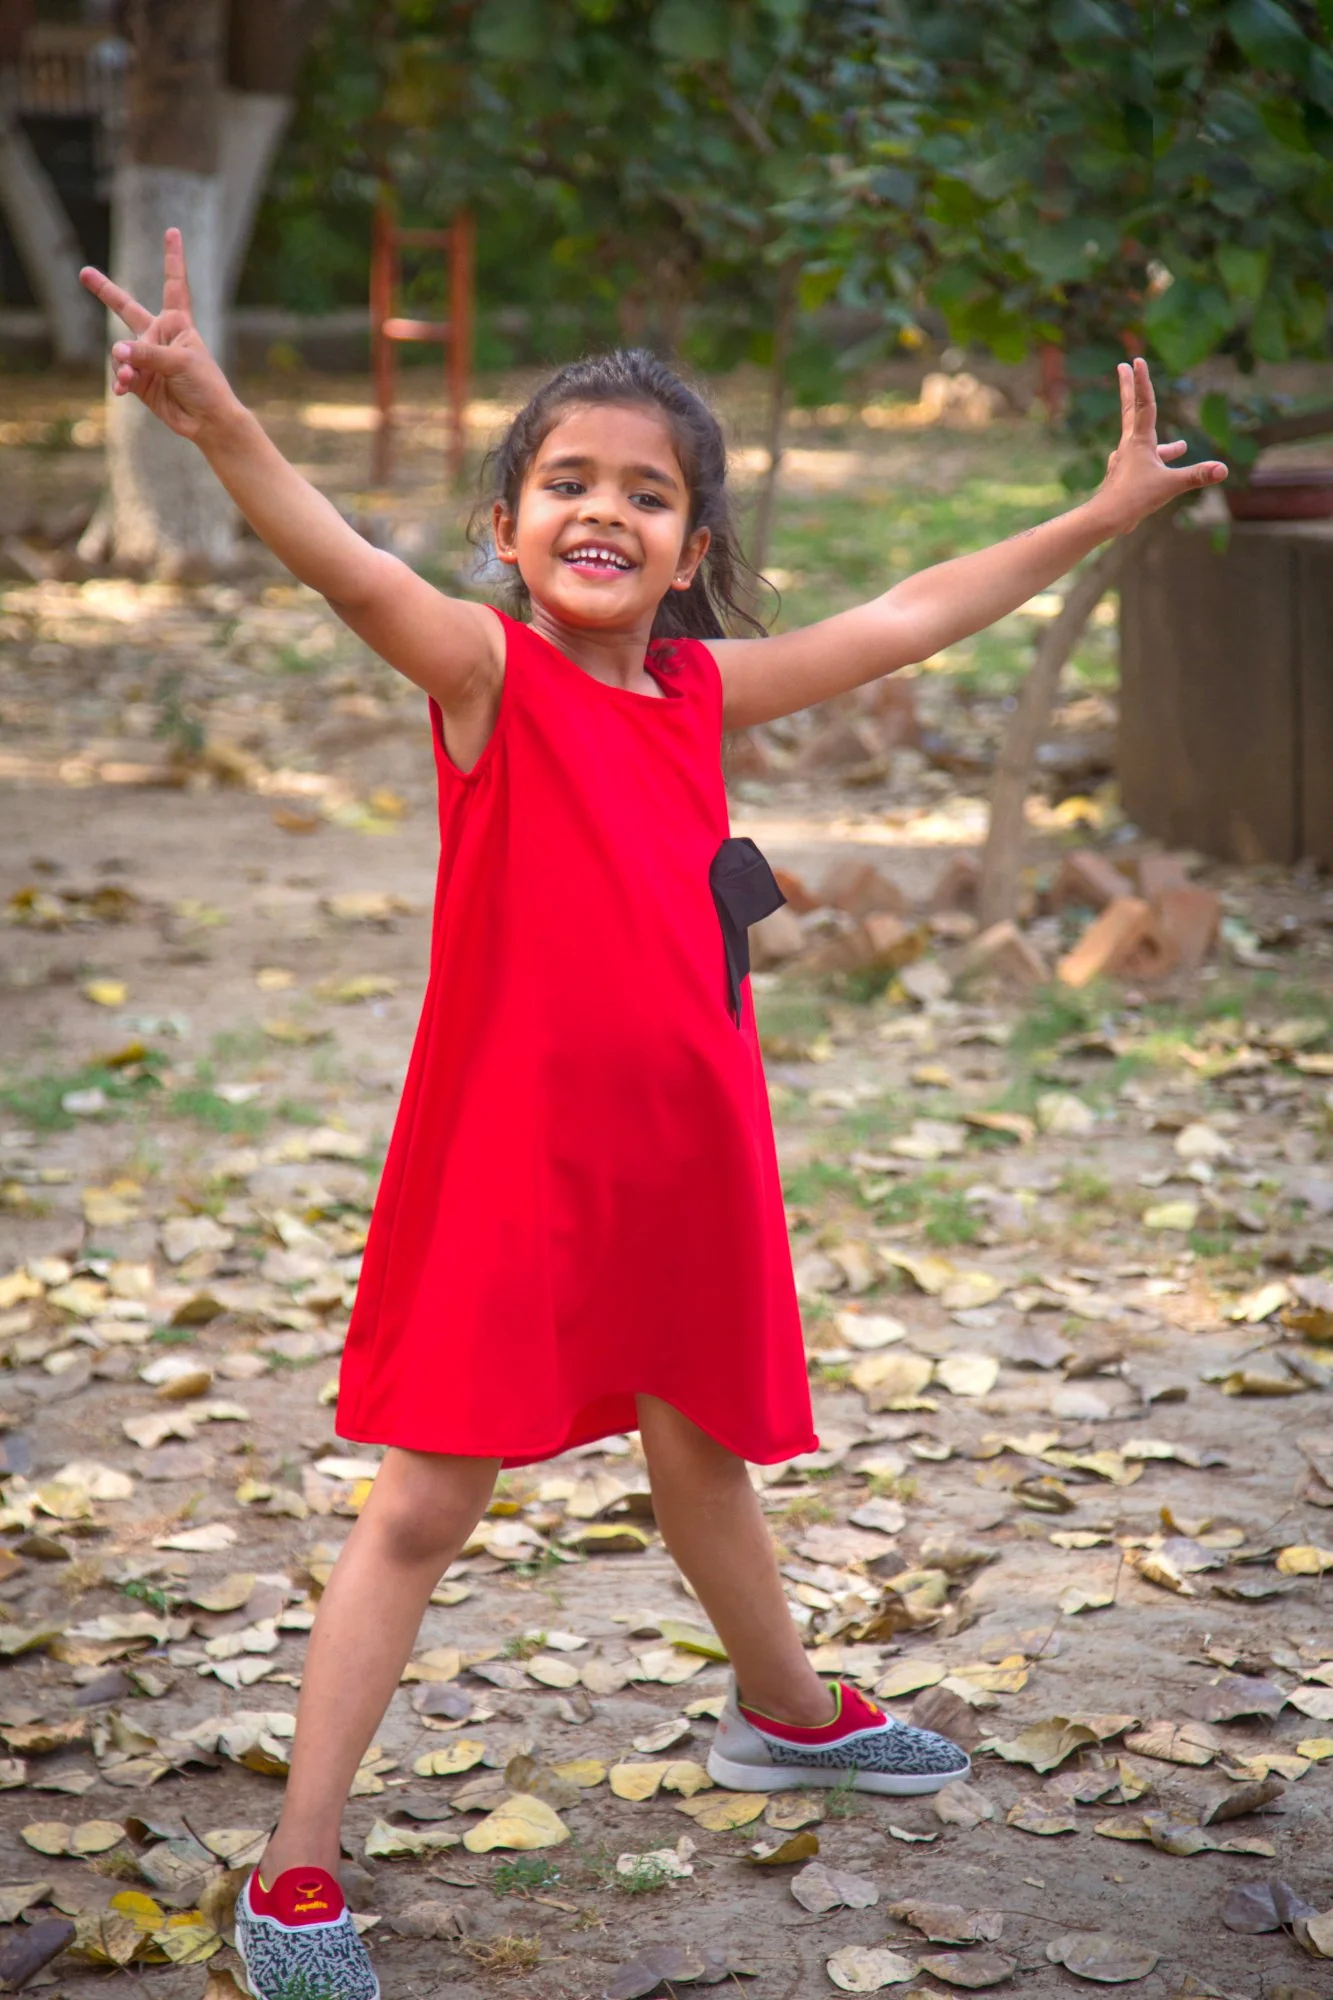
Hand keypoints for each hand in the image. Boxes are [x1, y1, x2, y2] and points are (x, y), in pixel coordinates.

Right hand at [79, 227, 236, 440]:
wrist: (207, 421)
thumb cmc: (205, 385)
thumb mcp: (180, 362)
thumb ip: (147, 355)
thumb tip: (117, 352)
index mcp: (178, 323)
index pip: (174, 284)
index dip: (173, 259)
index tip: (173, 231)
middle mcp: (160, 336)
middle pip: (127, 308)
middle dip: (105, 292)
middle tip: (84, 273)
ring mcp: (147, 358)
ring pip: (121, 352)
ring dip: (124, 365)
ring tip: (130, 378)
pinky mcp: (140, 380)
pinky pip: (121, 374)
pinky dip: (121, 381)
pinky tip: (123, 388)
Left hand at [1097, 357, 1225, 533]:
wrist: (1105, 518)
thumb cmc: (1133, 499)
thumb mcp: (1169, 486)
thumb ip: (1196, 475)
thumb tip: (1223, 469)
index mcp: (1140, 441)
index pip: (1144, 403)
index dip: (1142, 381)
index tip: (1137, 360)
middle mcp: (1130, 446)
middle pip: (1131, 409)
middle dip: (1128, 387)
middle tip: (1122, 366)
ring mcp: (1126, 460)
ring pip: (1144, 441)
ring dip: (1161, 439)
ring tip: (1181, 446)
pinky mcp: (1126, 476)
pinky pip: (1144, 463)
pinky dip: (1158, 464)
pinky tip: (1165, 473)